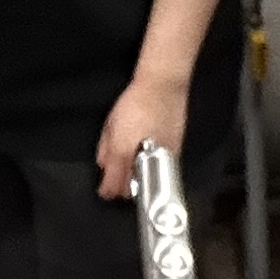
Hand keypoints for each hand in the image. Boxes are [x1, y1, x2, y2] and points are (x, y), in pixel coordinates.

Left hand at [94, 70, 187, 200]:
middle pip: (130, 190)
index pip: (113, 185)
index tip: (104, 190)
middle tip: (117, 181)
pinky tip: (149, 161)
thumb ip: (105, 147)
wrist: (163, 88)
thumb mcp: (111, 124)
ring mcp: (160, 159)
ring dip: (139, 182)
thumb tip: (104, 163)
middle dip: (122, 189)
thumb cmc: (135, 102)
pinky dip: (153, 171)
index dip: (107, 190)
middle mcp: (142, 159)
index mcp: (122, 151)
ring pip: (147, 183)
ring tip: (134, 172)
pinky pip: (161, 172)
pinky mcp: (175, 154)